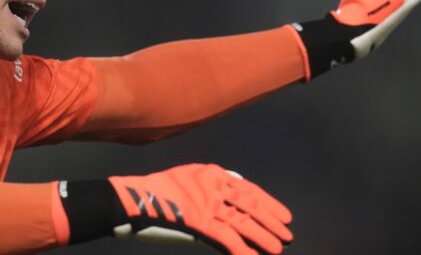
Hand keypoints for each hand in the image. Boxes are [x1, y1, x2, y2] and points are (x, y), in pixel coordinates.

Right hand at [109, 164, 291, 254]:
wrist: (134, 200)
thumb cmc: (158, 194)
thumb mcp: (188, 182)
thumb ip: (211, 190)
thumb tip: (236, 203)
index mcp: (212, 173)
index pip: (248, 188)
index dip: (268, 203)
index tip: (284, 216)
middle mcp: (213, 185)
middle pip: (250, 204)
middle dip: (270, 221)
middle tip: (287, 234)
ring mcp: (206, 203)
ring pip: (243, 222)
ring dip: (262, 237)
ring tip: (276, 249)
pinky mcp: (199, 221)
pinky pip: (227, 239)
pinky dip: (241, 250)